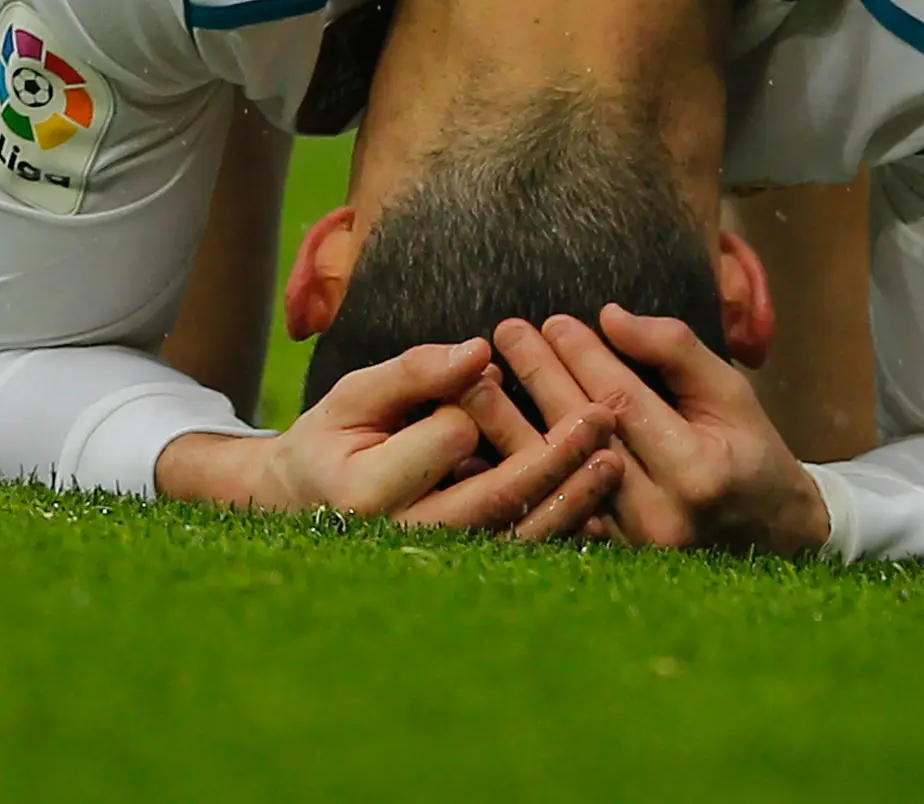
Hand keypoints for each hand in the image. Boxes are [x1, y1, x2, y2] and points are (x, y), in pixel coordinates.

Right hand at [156, 340, 621, 540]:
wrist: (309, 507)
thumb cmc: (333, 439)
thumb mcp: (356, 394)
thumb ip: (416, 371)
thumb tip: (480, 351)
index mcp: (368, 490)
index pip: (448, 438)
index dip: (473, 401)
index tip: (480, 375)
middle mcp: (405, 536)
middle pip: (496, 496)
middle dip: (554, 455)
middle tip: (603, 414)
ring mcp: (438, 563)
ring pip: (519, 534)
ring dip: (573, 496)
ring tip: (614, 456)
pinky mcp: (465, 571)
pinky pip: (522, 552)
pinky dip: (562, 527)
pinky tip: (598, 499)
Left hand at [494, 310, 829, 556]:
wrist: (771, 538)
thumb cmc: (751, 451)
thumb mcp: (730, 392)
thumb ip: (675, 350)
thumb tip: (611, 316)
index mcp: (695, 470)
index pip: (622, 402)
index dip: (583, 357)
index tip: (552, 320)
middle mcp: (659, 515)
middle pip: (581, 435)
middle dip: (540, 376)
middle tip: (506, 332)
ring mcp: (629, 546)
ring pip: (555, 476)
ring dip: (511, 426)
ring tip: (475, 379)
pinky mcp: (609, 560)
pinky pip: (552, 510)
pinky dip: (518, 473)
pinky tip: (483, 443)